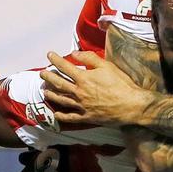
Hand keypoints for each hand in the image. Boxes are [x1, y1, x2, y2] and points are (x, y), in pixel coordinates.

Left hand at [40, 51, 155, 126]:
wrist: (131, 105)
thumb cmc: (121, 84)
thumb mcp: (107, 66)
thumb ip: (89, 58)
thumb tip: (74, 54)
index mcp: (84, 78)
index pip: (65, 67)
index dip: (55, 60)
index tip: (49, 55)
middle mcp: (79, 92)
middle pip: (58, 84)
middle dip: (48, 77)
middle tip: (42, 74)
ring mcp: (81, 106)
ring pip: (61, 100)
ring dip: (51, 95)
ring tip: (45, 91)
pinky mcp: (86, 117)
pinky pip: (70, 117)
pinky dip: (62, 116)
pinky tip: (57, 114)